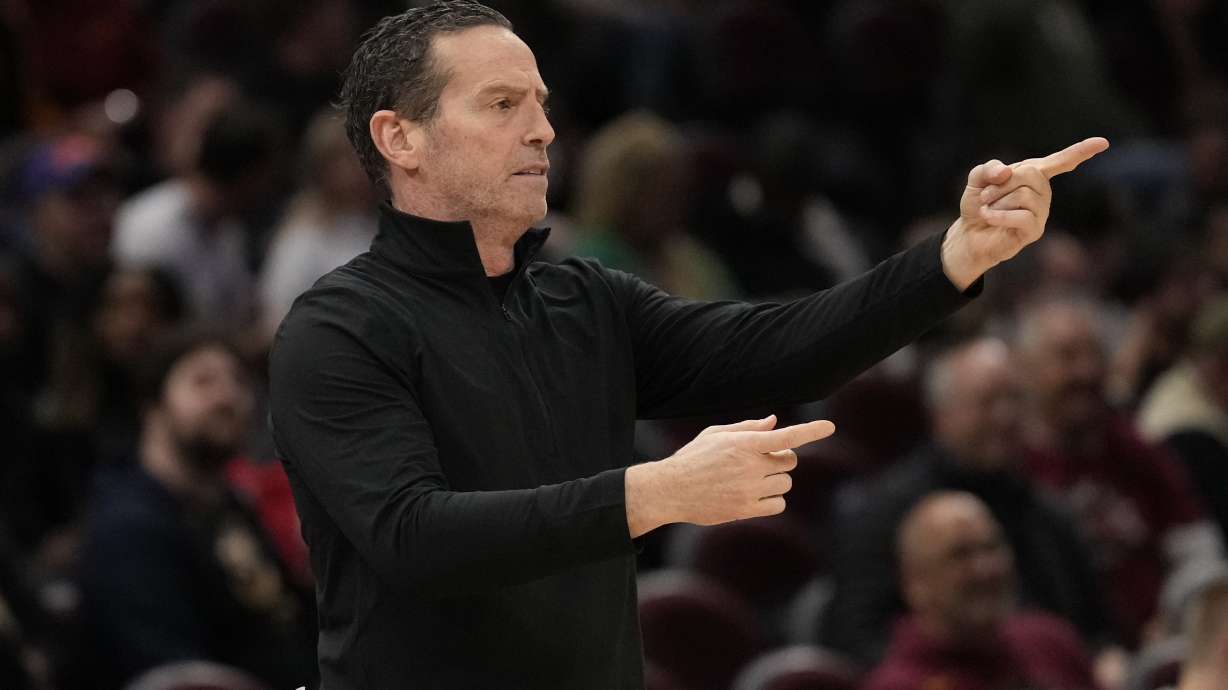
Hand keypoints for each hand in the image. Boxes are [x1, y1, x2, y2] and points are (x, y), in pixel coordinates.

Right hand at [624, 415, 834, 536]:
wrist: (670, 489)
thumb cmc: (693, 458)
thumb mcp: (716, 435)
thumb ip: (747, 428)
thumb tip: (775, 422)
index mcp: (744, 444)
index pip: (786, 436)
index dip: (811, 431)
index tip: (830, 427)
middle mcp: (750, 466)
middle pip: (789, 462)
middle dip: (780, 460)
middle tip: (761, 462)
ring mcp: (749, 489)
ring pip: (785, 484)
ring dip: (776, 480)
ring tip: (752, 480)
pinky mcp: (746, 509)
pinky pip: (778, 504)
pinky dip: (773, 500)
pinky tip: (754, 495)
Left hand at [941, 137, 1109, 290]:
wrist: (970, 234)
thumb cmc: (979, 205)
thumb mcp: (977, 179)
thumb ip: (989, 168)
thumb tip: (1006, 172)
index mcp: (1034, 174)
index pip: (1061, 161)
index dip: (1081, 151)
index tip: (1103, 143)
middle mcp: (1043, 191)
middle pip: (1030, 174)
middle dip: (1001, 183)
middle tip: (986, 196)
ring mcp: (1041, 211)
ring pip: (1024, 195)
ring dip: (997, 201)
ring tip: (988, 209)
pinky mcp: (1035, 229)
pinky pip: (1020, 216)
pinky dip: (999, 215)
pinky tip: (990, 217)